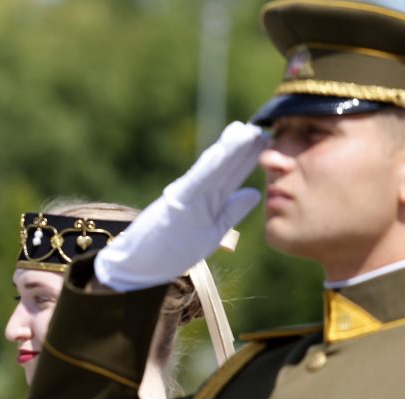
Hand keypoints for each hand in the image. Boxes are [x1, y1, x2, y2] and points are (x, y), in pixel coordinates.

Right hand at [95, 122, 269, 290]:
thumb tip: (255, 192)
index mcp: (206, 201)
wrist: (138, 264)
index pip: (231, 176)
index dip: (248, 158)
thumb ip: (231, 212)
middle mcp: (196, 194)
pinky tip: (221, 152)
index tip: (266, 140)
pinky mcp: (175, 204)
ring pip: (212, 171)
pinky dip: (208, 167)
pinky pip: (195, 183)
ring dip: (229, 151)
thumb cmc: (170, 250)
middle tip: (262, 127)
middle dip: (243, 149)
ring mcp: (185, 198)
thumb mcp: (210, 231)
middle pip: (224, 168)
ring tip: (245, 132)